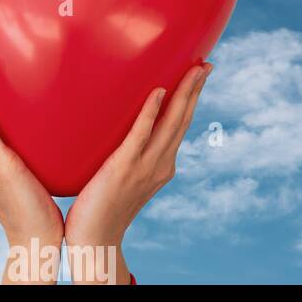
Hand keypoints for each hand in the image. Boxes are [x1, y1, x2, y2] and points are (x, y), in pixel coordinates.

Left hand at [64, 63, 211, 283]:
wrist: (95, 238)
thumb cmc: (100, 208)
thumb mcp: (121, 177)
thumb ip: (125, 156)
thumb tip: (116, 133)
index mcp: (161, 166)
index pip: (180, 126)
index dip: (190, 100)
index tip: (199, 75)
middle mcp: (160, 164)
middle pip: (183, 120)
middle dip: (195, 91)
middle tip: (206, 64)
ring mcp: (145, 166)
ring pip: (171, 123)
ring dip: (183, 94)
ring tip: (194, 69)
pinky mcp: (124, 168)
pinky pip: (140, 135)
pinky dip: (151, 112)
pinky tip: (158, 92)